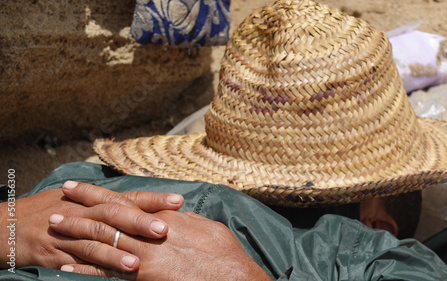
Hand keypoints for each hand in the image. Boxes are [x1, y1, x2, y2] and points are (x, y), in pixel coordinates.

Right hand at [0, 181, 183, 271]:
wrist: (7, 224)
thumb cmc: (49, 211)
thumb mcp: (79, 202)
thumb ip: (109, 205)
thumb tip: (145, 206)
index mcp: (92, 200)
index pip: (128, 196)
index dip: (153, 198)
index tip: (178, 200)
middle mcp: (82, 212)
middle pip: (113, 214)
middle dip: (139, 221)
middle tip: (164, 229)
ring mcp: (67, 233)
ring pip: (94, 240)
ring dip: (116, 251)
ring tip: (137, 262)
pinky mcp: (53, 253)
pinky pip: (75, 262)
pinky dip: (90, 269)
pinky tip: (107, 275)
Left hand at [51, 211, 271, 280]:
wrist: (232, 277)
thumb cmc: (223, 253)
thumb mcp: (204, 227)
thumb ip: (182, 220)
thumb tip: (172, 214)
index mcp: (164, 216)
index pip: (124, 199)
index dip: (98, 193)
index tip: (78, 186)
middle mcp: (150, 231)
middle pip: (108, 215)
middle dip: (80, 208)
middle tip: (57, 202)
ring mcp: (144, 253)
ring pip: (103, 238)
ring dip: (77, 233)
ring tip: (55, 228)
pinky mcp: (143, 275)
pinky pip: (107, 271)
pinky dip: (86, 267)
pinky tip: (68, 266)